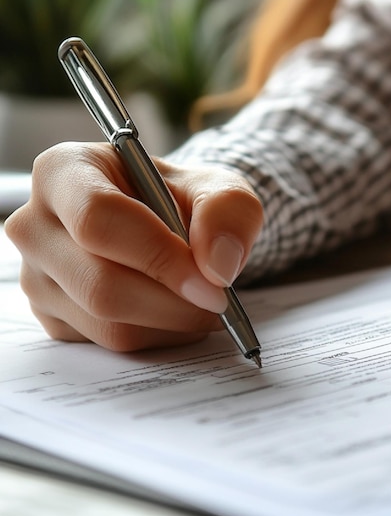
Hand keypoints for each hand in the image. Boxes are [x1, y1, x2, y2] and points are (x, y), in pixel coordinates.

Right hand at [5, 142, 262, 350]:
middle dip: (174, 303)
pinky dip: (157, 336)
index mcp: (65, 171)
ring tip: (201, 302)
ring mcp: (38, 276)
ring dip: (171, 323)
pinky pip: (108, 344)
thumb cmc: (185, 200)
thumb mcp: (221, 190)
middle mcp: (36, 225)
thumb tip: (218, 267)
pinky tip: (172, 310)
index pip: (99, 220)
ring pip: (108, 324)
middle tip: (220, 303)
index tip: (213, 285)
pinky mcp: (53, 316)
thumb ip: (228, 212)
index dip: (159, 257)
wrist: (170, 225)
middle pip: (100, 284)